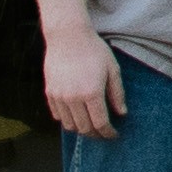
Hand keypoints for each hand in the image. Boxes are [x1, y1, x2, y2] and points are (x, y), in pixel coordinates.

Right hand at [39, 22, 125, 143]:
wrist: (68, 36)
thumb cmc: (94, 51)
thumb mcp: (112, 70)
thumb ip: (117, 94)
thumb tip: (122, 113)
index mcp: (91, 93)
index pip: (100, 123)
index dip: (108, 133)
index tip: (114, 135)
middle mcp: (73, 98)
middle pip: (84, 128)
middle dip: (96, 135)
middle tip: (104, 133)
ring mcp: (59, 96)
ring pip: (69, 125)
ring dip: (81, 129)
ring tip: (91, 126)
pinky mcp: (49, 93)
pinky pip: (58, 115)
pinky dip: (68, 120)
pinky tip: (77, 116)